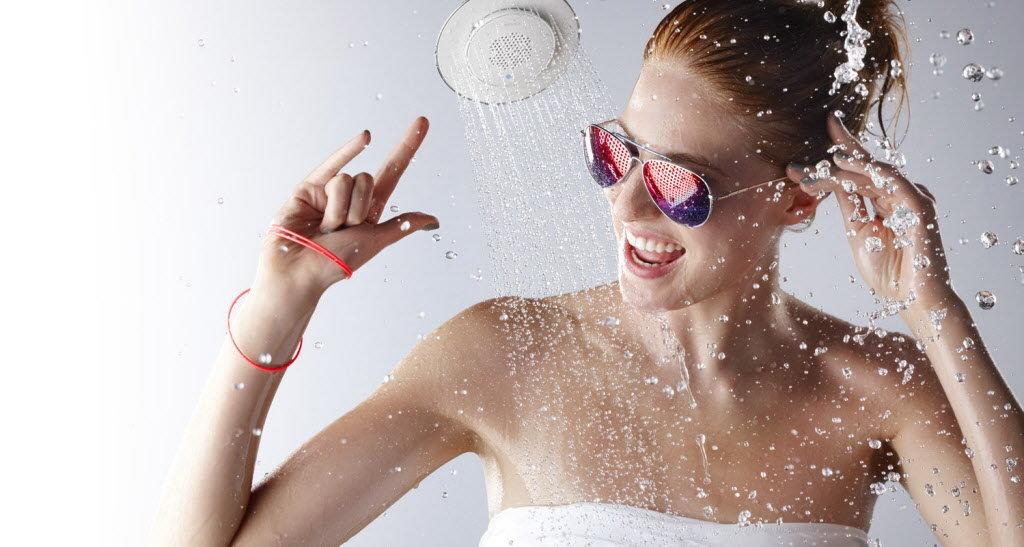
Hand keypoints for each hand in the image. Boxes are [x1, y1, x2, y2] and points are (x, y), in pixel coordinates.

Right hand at [255, 116, 438, 294]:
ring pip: (347, 180)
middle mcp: (350, 197)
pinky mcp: (308, 187)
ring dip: (339, 209)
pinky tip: (367, 137)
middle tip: (343, 229)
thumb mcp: (375, 241)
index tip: (423, 121)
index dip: (407, 147)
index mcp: (369, 210)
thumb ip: (402, 225)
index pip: (393, 172)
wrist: (299, 271)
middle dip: (358, 208)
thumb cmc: (335, 262)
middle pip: (369, 180)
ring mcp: (328, 190)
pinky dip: (349, 151)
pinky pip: (332, 165)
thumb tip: (433, 220)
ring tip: (325, 227)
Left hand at [785, 115, 954, 310]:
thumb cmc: (890, 271)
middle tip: (825, 122)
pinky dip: (875, 174)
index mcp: (885, 200)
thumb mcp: (858, 232)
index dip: (845, 147)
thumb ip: (848, 205)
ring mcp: (912, 200)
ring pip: (877, 173)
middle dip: (843, 148)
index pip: (863, 169)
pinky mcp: (921, 210)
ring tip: (824, 158)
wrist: (914, 300)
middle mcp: (900, 195)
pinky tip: (854, 167)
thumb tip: (824, 180)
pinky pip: (896, 185)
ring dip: (848, 164)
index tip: (825, 126)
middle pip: (869, 165)